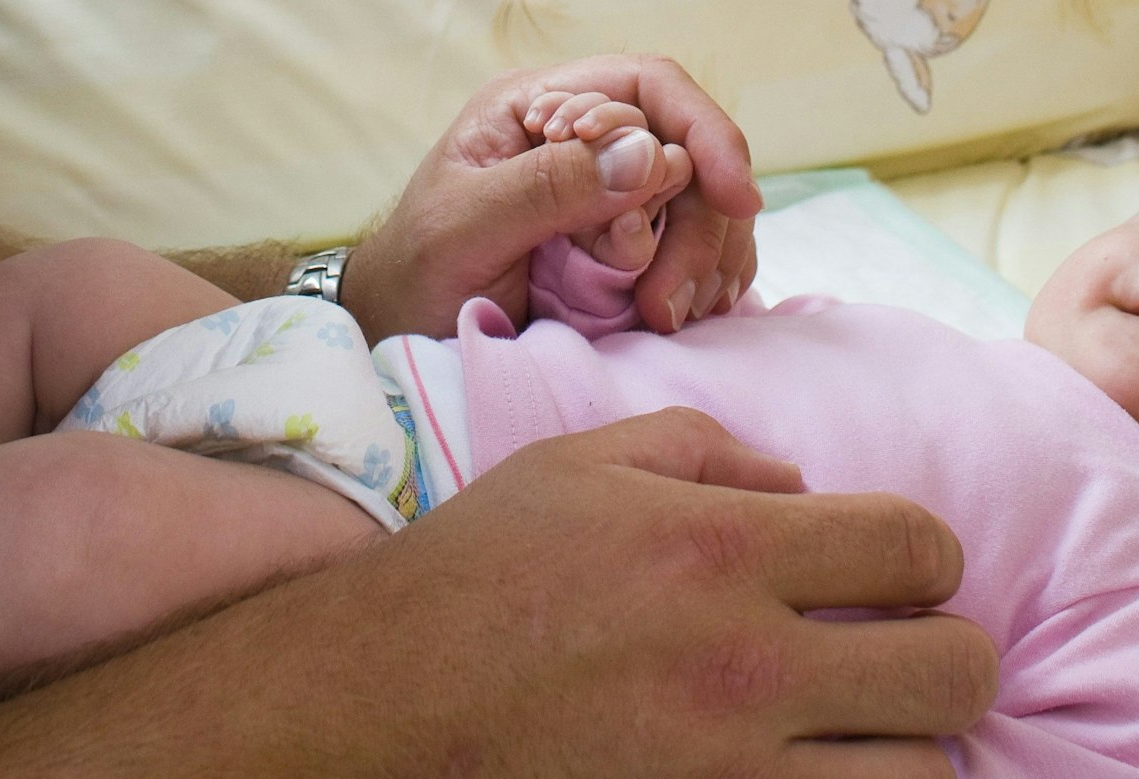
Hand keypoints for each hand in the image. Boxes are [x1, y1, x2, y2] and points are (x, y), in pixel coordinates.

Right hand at [223, 409, 994, 778]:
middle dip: (939, 674)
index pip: (923, 550)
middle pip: (957, 680)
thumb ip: (704, 451)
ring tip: (835, 775)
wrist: (341, 733)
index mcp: (721, 550)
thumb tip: (803, 487)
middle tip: (884, 684)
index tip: (889, 590)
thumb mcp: (571, 470)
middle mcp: (738, 671)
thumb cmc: (457, 588)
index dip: (922, 568)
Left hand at [342, 55, 761, 341]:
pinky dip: (705, 284)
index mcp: (539, 108)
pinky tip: (688, 315)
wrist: (401, 331)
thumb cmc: (416, 274)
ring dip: (706, 262)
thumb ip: (546, 186)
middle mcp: (585, 141)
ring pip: (702, 206)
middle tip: (668, 302)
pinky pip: (693, 252)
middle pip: (689, 153)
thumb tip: (649, 154)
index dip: (704, 132)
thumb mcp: (465, 227)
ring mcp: (610, 195)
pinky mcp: (626, 248)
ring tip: (670, 318)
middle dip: (700, 225)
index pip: (650, 87)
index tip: (737, 197)